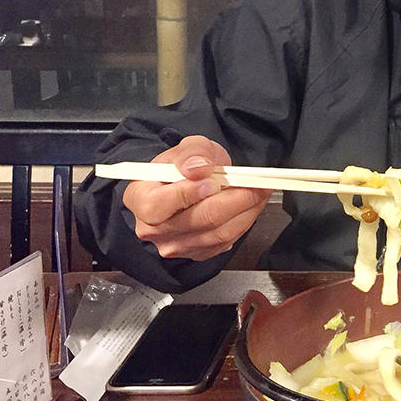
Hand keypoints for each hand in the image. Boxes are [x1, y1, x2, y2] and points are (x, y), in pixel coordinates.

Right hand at [121, 135, 270, 260]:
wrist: (192, 182)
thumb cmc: (185, 166)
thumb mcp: (189, 146)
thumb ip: (193, 153)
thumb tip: (199, 169)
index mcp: (139, 199)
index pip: (158, 206)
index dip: (188, 194)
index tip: (213, 181)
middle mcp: (152, 229)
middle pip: (198, 221)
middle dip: (234, 199)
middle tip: (257, 184)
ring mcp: (175, 245)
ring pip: (217, 234)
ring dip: (246, 211)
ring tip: (261, 191)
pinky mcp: (197, 253)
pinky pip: (226, 242)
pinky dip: (245, 222)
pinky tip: (253, 205)